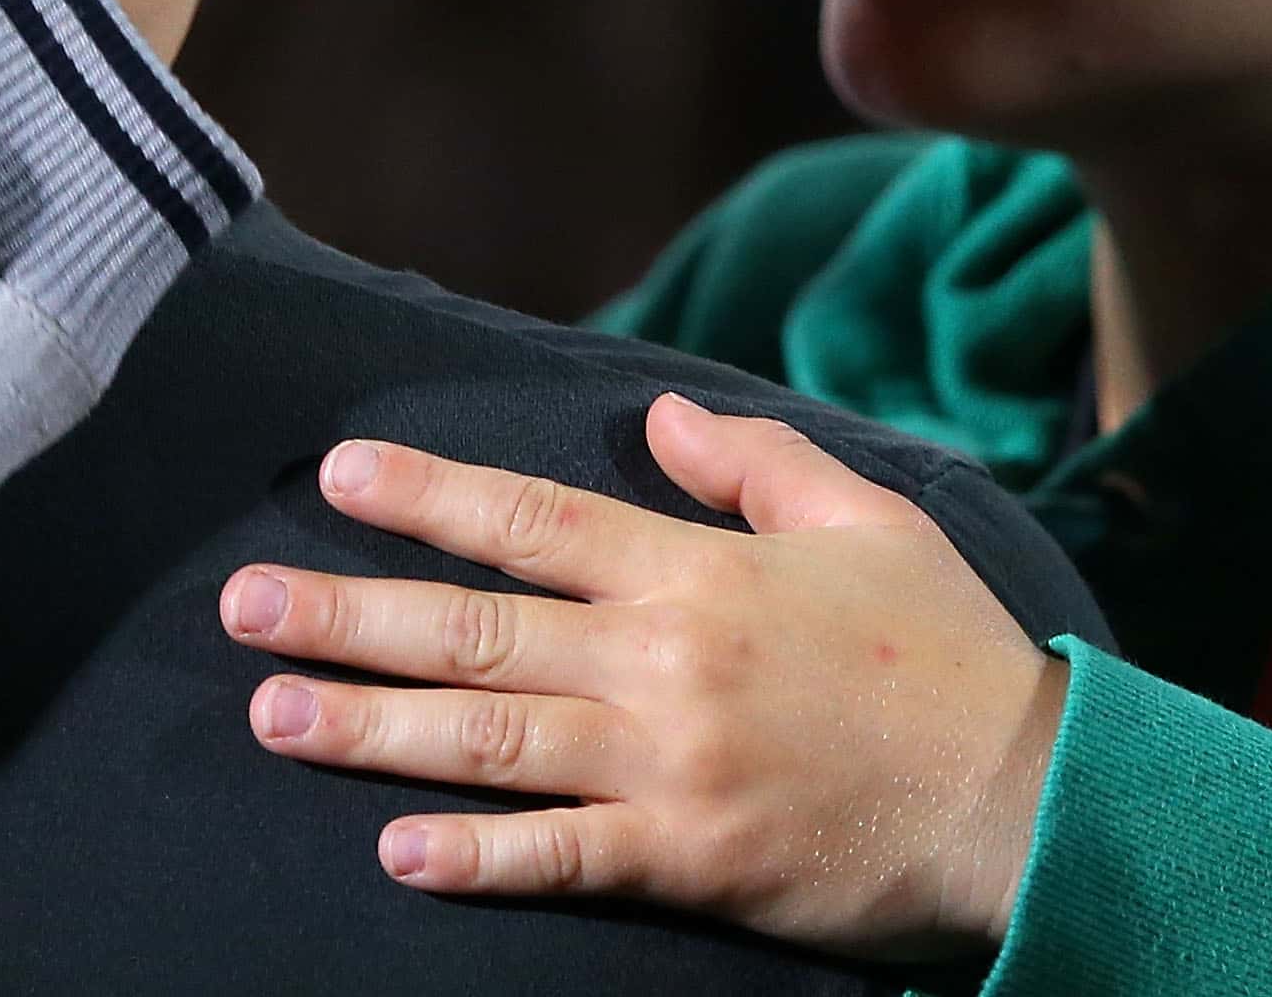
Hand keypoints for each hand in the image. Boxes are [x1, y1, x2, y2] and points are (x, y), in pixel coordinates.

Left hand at [218, 397, 1066, 963]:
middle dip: (348, 614)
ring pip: (494, 739)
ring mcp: (673, 763)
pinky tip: (398, 853)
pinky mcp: (695, 858)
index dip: (427, 495)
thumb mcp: (861, 521)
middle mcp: (664, 659)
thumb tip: (654, 412)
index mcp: (695, 573)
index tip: (335, 476)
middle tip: (240, 610)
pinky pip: (566, 857)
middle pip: (477, 628)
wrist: (1030, 797)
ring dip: (373, 729)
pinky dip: (480, 857)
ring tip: (275, 715)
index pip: (532, 520)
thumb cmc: (948, 654)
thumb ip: (748, 461)